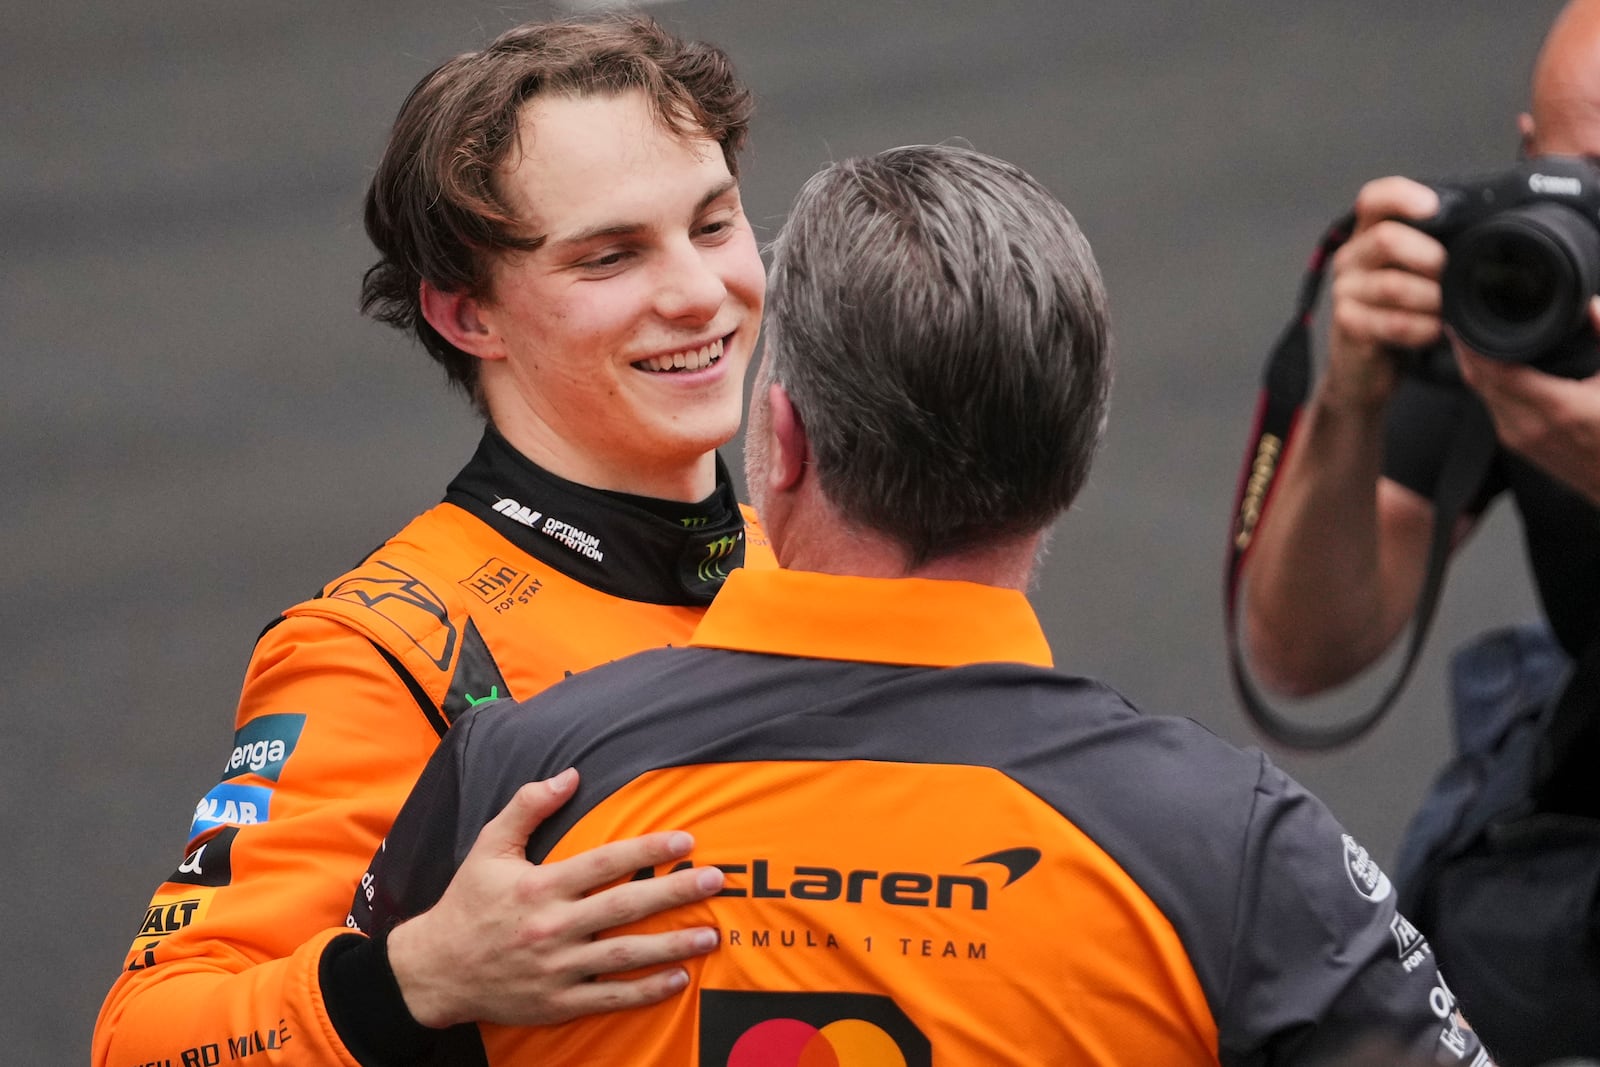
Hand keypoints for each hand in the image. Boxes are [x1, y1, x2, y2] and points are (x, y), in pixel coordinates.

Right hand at [385, 768, 724, 1027]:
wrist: (434, 971)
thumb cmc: (467, 903)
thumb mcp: (488, 847)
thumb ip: (528, 807)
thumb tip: (570, 776)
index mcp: (539, 886)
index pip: (603, 863)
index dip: (646, 850)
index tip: (685, 841)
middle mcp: (552, 927)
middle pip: (624, 907)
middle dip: (673, 892)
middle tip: (715, 881)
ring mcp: (557, 968)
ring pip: (624, 955)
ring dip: (671, 944)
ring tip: (710, 934)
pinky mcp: (557, 1003)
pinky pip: (609, 997)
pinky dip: (646, 990)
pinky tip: (678, 979)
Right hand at [1323, 176, 1445, 410]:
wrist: (1368, 367)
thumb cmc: (1403, 313)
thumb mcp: (1417, 273)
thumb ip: (1438, 245)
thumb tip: (1497, 223)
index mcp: (1370, 235)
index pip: (1374, 198)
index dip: (1402, 196)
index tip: (1434, 208)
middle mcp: (1352, 258)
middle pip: (1386, 238)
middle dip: (1430, 257)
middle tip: (1451, 275)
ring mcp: (1345, 292)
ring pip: (1392, 285)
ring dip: (1432, 298)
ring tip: (1448, 309)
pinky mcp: (1348, 325)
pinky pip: (1392, 323)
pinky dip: (1422, 329)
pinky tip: (1435, 332)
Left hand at [1454, 299, 1599, 505]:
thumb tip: (1591, 306)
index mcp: (1557, 407)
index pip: (1497, 372)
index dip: (1474, 347)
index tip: (1464, 324)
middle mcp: (1531, 426)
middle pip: (1481, 383)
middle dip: (1467, 353)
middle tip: (1462, 325)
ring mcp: (1522, 440)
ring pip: (1483, 397)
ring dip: (1473, 370)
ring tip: (1470, 342)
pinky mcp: (1520, 447)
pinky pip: (1492, 410)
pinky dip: (1486, 388)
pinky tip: (1488, 371)